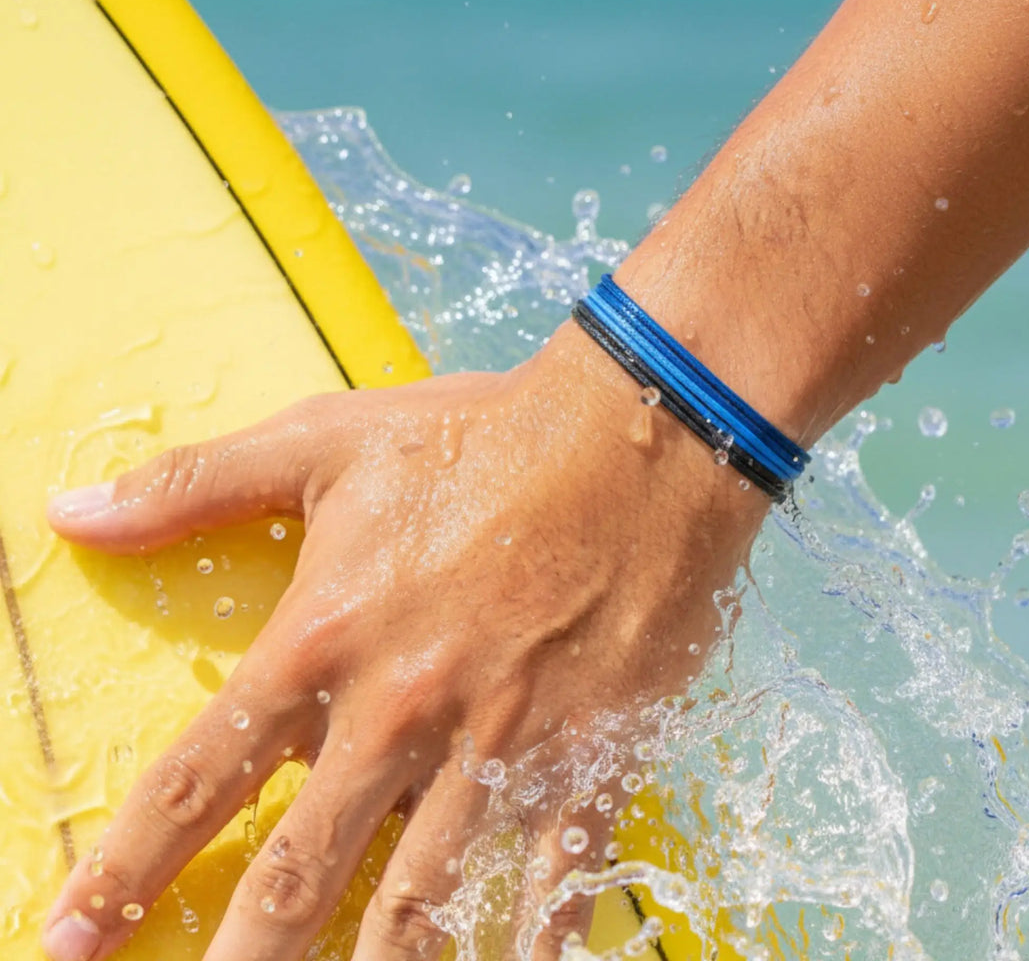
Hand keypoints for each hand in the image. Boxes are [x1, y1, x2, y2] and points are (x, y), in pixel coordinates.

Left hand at [41, 322, 765, 960]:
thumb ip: (196, 482)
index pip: (196, 781)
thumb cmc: (480, 439)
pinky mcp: (588, 759)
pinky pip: (553, 883)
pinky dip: (528, 949)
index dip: (123, 870)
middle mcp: (398, 715)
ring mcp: (497, 749)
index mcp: (325, 640)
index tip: (71, 938)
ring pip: (416, 907)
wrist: (636, 441)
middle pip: (295, 878)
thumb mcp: (327, 440)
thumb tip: (71, 511)